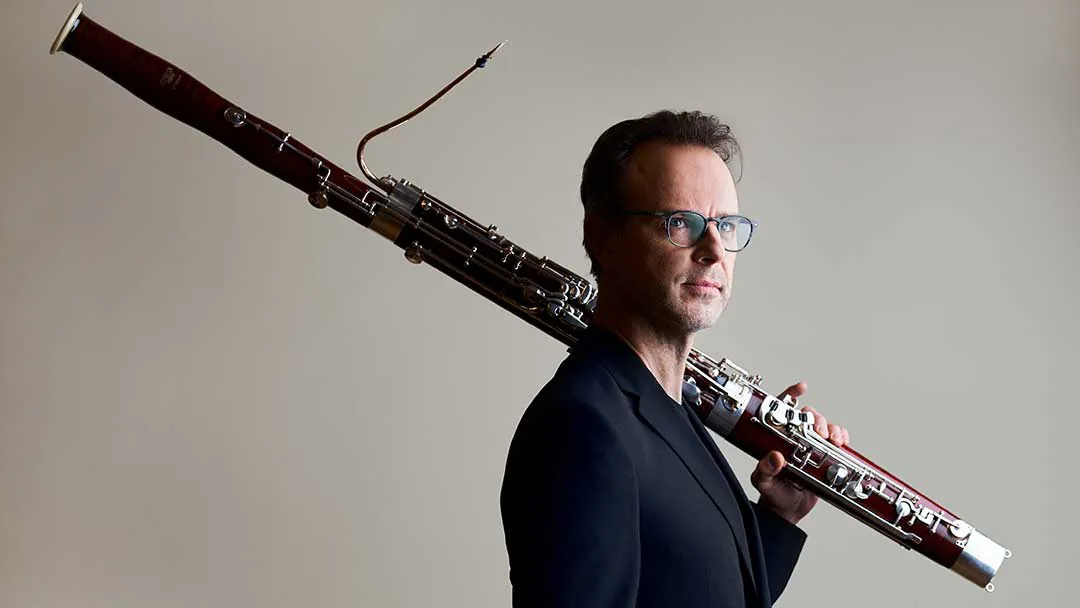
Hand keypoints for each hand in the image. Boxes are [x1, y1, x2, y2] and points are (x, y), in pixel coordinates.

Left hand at [749, 381, 849, 524]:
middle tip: (818, 433)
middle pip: (807, 415)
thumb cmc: (773, 493)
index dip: (790, 395)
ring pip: (824, 425)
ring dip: (831, 428)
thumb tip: (774, 457)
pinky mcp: (826, 456)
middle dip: (815, 418)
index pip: (781, 410)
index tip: (801, 388)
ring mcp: (811, 446)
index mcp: (776, 438)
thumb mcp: (764, 481)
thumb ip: (765, 469)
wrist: (788, 510)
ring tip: (832, 440)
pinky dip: (842, 437)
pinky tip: (841, 442)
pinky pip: (837, 439)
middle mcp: (795, 438)